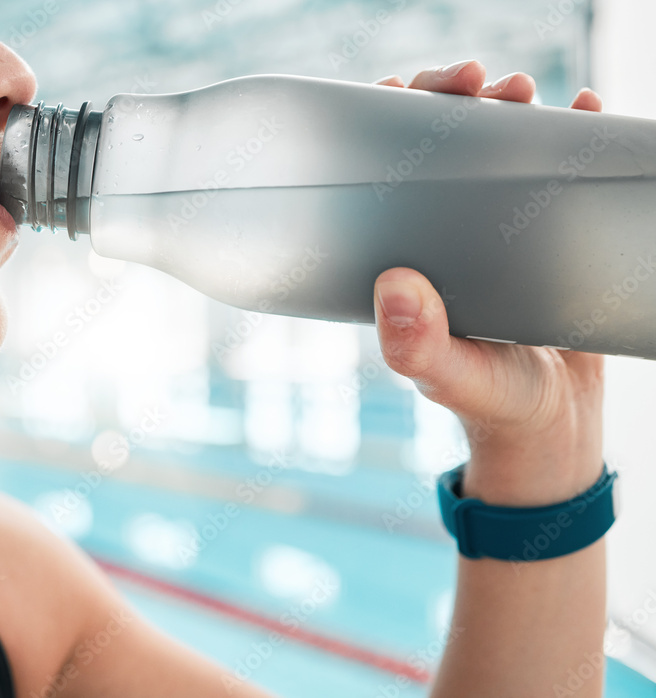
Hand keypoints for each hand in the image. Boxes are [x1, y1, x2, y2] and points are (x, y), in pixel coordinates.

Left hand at [371, 60, 604, 505]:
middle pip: (439, 142)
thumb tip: (392, 285)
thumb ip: (418, 346)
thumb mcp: (450, 377)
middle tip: (492, 86)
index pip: (380, 167)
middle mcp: (439, 231)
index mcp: (401, 251)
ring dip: (512, 109)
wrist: (551, 425)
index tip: (415, 91)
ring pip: (495, 147)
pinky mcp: (544, 234)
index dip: (390, 118)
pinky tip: (588, 111)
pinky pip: (554, 171)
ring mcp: (491, 229)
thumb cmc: (489, 403)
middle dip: (459, 100)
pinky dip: (570, 135)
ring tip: (531, 94)